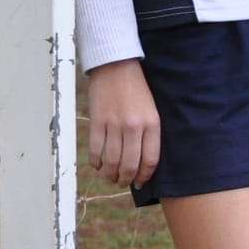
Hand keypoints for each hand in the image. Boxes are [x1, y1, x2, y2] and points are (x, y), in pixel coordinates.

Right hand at [85, 58, 160, 186]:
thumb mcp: (151, 110)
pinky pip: (96, 151)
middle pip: (130, 165)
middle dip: (126, 179)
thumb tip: (141, 162)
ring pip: (112, 161)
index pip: (150, 160)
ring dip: (110, 175)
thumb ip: (148, 134)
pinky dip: (96, 163)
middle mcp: (134, 126)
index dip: (144, 176)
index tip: (140, 182)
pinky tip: (98, 165)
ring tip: (110, 176)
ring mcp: (114, 124)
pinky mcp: (97, 122)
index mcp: (152, 123)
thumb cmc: (136, 90)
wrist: (116, 66)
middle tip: (122, 182)